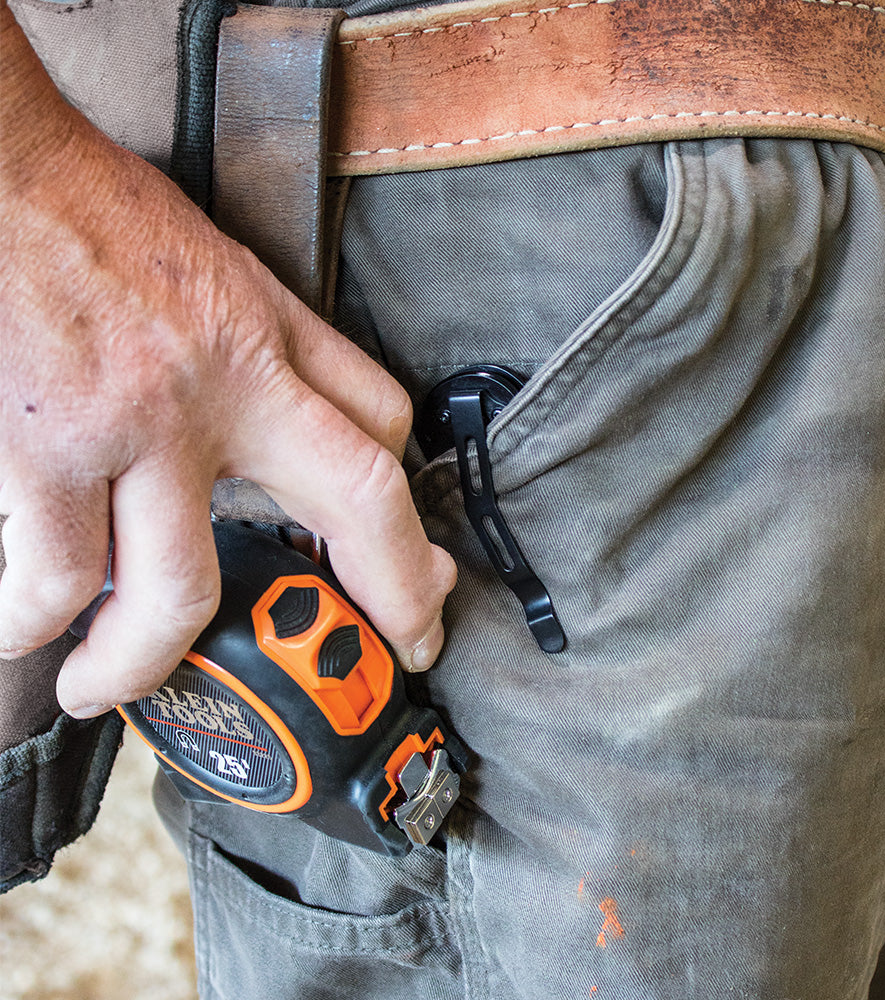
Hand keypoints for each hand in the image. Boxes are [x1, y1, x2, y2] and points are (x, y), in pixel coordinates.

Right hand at [0, 5, 455, 718]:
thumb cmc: (101, 218)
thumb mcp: (222, 271)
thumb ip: (270, 350)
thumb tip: (296, 429)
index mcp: (270, 335)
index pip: (384, 425)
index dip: (412, 510)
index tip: (421, 569)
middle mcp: (226, 383)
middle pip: (358, 503)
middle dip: (393, 596)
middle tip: (387, 657)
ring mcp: (139, 423)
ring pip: (181, 589)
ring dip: (147, 661)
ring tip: (110, 683)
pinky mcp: (46, 447)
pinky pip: (56, 576)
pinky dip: (30, 624)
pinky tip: (22, 633)